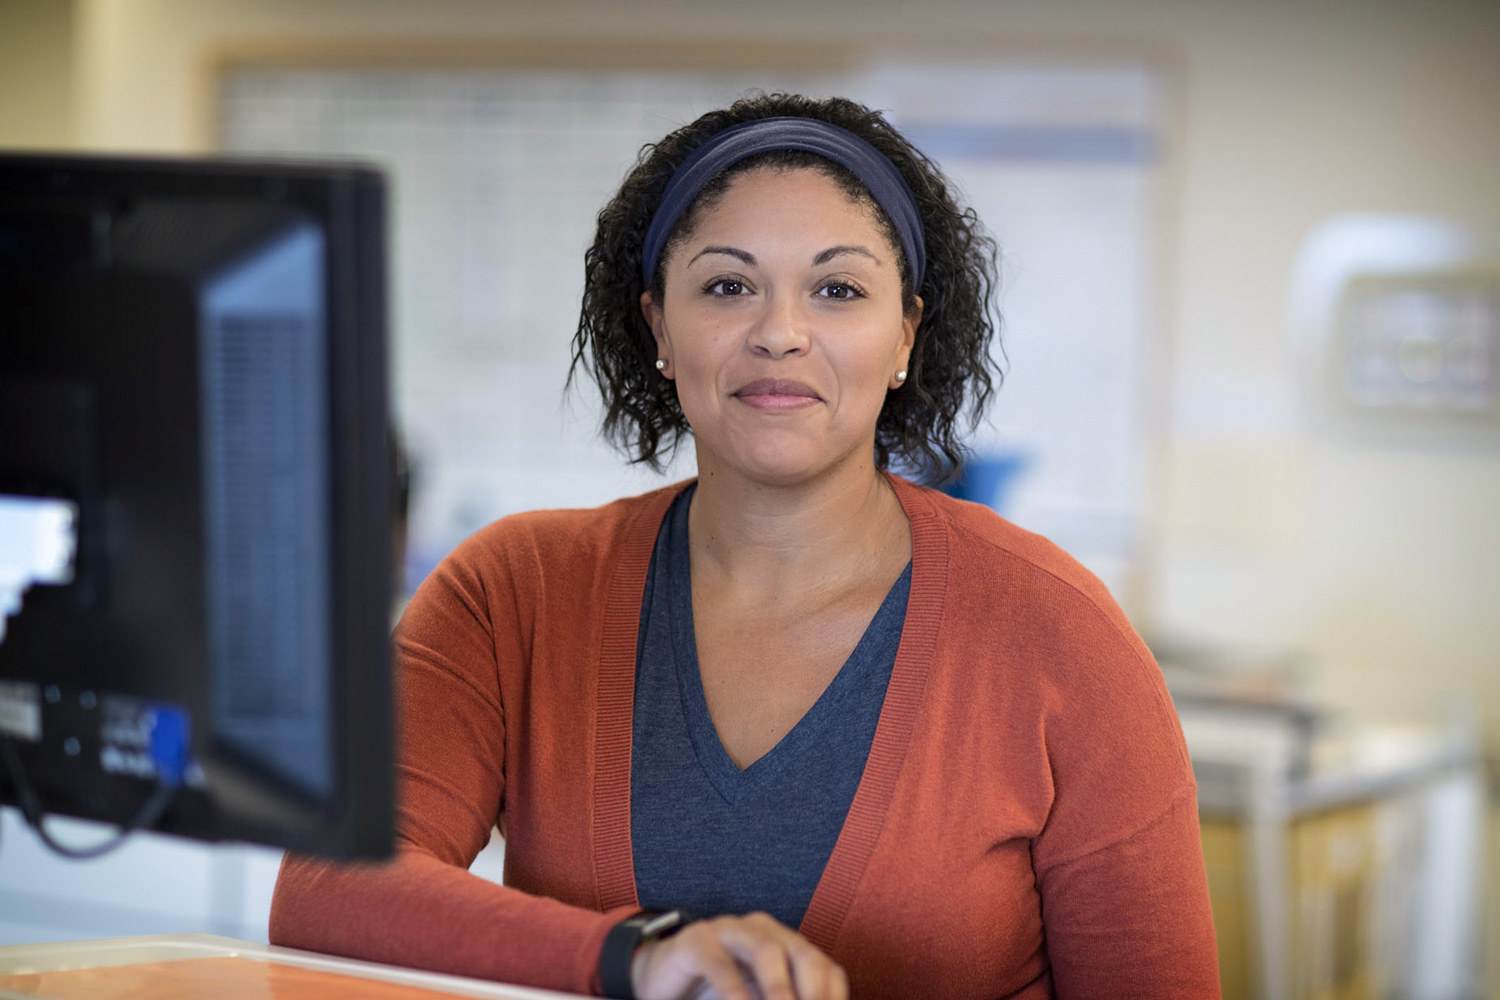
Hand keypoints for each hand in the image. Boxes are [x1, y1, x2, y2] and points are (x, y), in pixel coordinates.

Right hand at [630, 912, 848, 999]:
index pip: (825, 968)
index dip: (833, 997)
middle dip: (813, 993)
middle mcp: (763, 930)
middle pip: (803, 954)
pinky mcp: (697, 940)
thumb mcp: (757, 998)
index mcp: (786, 944)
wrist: (663, 976)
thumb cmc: (719, 992)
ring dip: (779, 988)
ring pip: (766, 949)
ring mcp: (730, 930)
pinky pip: (720, 963)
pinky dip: (734, 991)